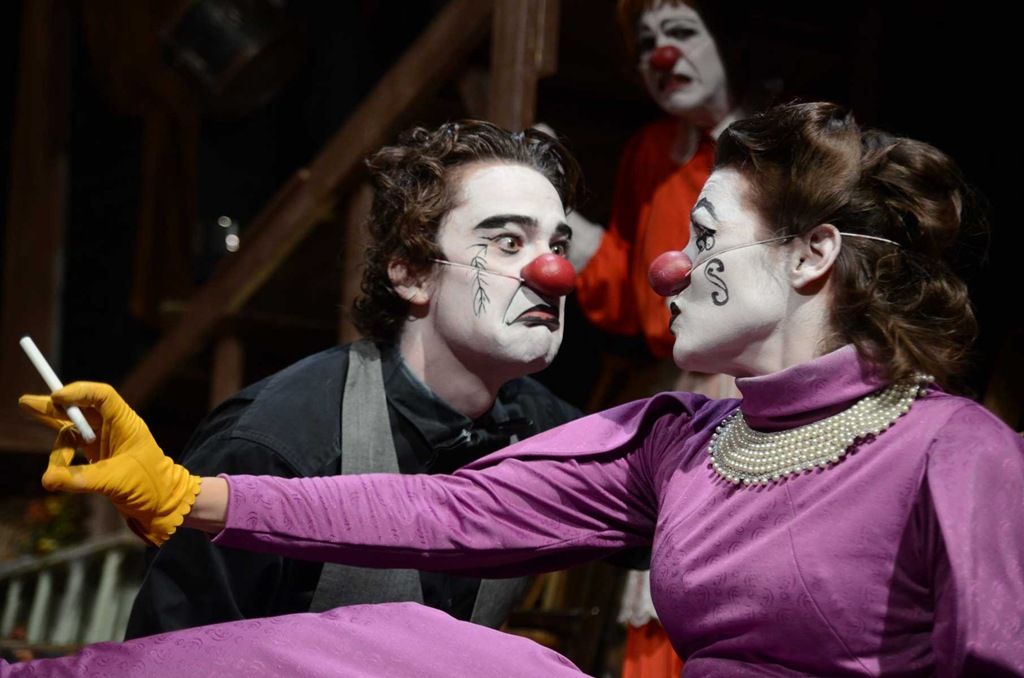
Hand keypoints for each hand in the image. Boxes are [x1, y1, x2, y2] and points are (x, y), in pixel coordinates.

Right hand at [19, 382, 201, 545]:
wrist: (162, 505)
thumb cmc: (149, 486)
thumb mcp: (115, 481)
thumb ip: (81, 478)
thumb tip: (48, 479)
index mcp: (125, 423)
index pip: (102, 396)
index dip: (79, 392)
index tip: (57, 397)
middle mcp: (112, 428)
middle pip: (79, 410)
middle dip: (53, 407)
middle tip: (25, 403)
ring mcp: (102, 442)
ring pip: (70, 434)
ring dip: (57, 451)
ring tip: (54, 472)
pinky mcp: (95, 459)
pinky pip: (70, 453)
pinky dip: (60, 464)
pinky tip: (54, 478)